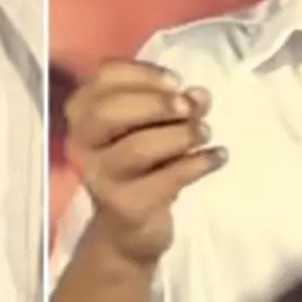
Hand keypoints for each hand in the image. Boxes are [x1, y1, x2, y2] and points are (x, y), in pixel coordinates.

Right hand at [64, 59, 224, 266]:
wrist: (127, 228)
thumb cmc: (139, 163)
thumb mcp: (154, 127)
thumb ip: (176, 105)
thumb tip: (200, 95)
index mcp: (83, 113)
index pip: (104, 77)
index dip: (143, 73)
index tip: (177, 81)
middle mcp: (82, 143)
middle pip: (109, 112)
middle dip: (155, 104)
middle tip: (189, 108)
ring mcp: (100, 177)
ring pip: (137, 147)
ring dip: (180, 135)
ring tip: (206, 132)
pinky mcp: (125, 206)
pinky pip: (165, 179)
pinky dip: (198, 164)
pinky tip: (218, 156)